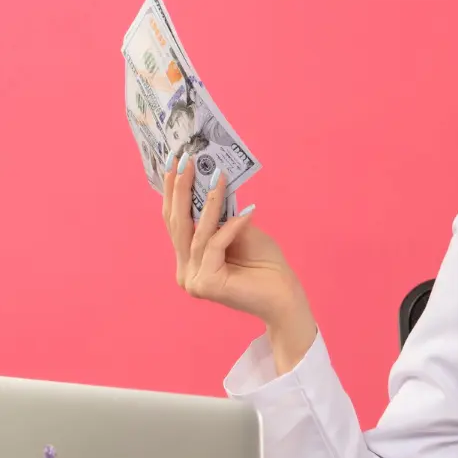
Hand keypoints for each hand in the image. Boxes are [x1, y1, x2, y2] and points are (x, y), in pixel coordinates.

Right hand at [162, 153, 304, 325]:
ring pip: (197, 233)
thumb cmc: (265, 264)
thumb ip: (219, 215)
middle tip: (185, 160)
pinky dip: (230, 227)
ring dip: (209, 202)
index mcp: (188, 259)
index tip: (174, 161)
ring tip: (217, 176)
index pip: (175, 221)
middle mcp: (185, 271)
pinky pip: (214, 245)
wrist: (285, 296)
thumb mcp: (239, 230)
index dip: (172, 191)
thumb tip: (208, 180)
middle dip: (181, 190)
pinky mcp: (206, 283)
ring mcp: (193, 279)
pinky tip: (247, 213)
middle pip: (178, 225)